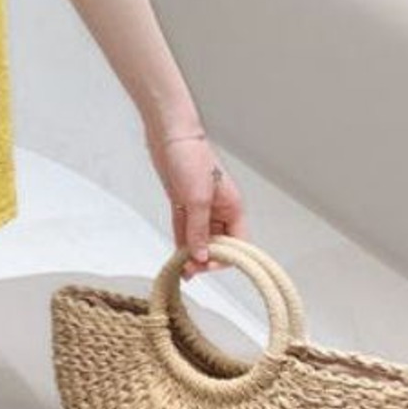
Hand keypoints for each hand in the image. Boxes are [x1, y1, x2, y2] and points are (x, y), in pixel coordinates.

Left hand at [145, 128, 248, 278]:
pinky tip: (177, 257)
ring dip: (193, 254)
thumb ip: (199, 229)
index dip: (226, 257)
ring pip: (201, 238)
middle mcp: (220, 209)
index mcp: (233, 207)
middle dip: (207, 258)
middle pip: (219, 243)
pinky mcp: (183, 204)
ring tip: (182, 270)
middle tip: (191, 270)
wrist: (169, 137)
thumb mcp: (197, 199)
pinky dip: (182, 243)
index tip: (207, 265)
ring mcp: (201, 207)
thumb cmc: (190, 159)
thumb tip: (201, 256)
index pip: (238, 243)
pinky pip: (186, 230)